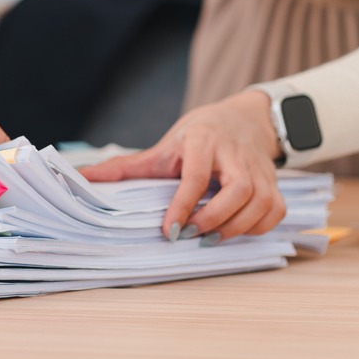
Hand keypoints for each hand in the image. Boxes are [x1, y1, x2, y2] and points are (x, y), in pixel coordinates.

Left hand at [82, 90, 286, 241]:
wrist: (244, 119)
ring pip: (260, 203)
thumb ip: (127, 166)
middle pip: (238, 191)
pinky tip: (234, 232)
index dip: (182, 205)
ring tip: (208, 239)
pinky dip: (257, 228)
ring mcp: (260, 169)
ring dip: (235, 228)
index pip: (197, 176)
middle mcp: (236, 154)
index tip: (169, 230)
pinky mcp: (275, 183)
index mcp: (204, 140)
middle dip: (213, 219)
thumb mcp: (163, 146)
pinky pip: (274, 211)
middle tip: (188, 235)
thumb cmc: (199, 135)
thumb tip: (84, 176)